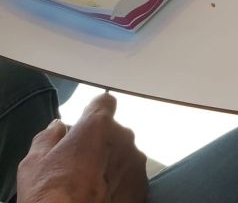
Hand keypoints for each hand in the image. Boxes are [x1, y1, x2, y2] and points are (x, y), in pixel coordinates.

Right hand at [16, 93, 147, 202]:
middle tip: (78, 164)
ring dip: (110, 164)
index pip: (103, 103)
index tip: (86, 123)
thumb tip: (57, 127)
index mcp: (97, 126)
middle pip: (112, 132)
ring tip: (90, 184)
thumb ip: (48, 138)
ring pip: (123, 154)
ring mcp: (136, 162)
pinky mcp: (143, 184)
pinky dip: (120, 182)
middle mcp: (123, 138)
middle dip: (98, 143)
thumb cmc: (51, 195)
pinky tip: (103, 195)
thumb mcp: (34, 162)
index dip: (94, 112)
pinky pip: (130, 176)